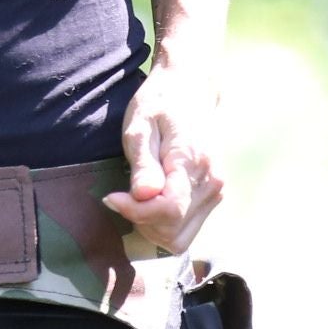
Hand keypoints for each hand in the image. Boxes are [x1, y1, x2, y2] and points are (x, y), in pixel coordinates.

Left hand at [104, 60, 226, 252]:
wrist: (191, 89)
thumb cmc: (159, 103)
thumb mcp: (140, 125)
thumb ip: (142, 163)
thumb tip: (144, 196)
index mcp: (192, 162)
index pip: (168, 210)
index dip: (136, 212)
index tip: (112, 197)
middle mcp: (211, 183)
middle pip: (173, 231)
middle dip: (141, 222)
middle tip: (122, 196)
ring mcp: (216, 193)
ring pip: (179, 239)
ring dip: (152, 228)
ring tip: (137, 199)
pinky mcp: (213, 198)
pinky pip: (185, 231)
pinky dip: (163, 226)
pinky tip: (151, 202)